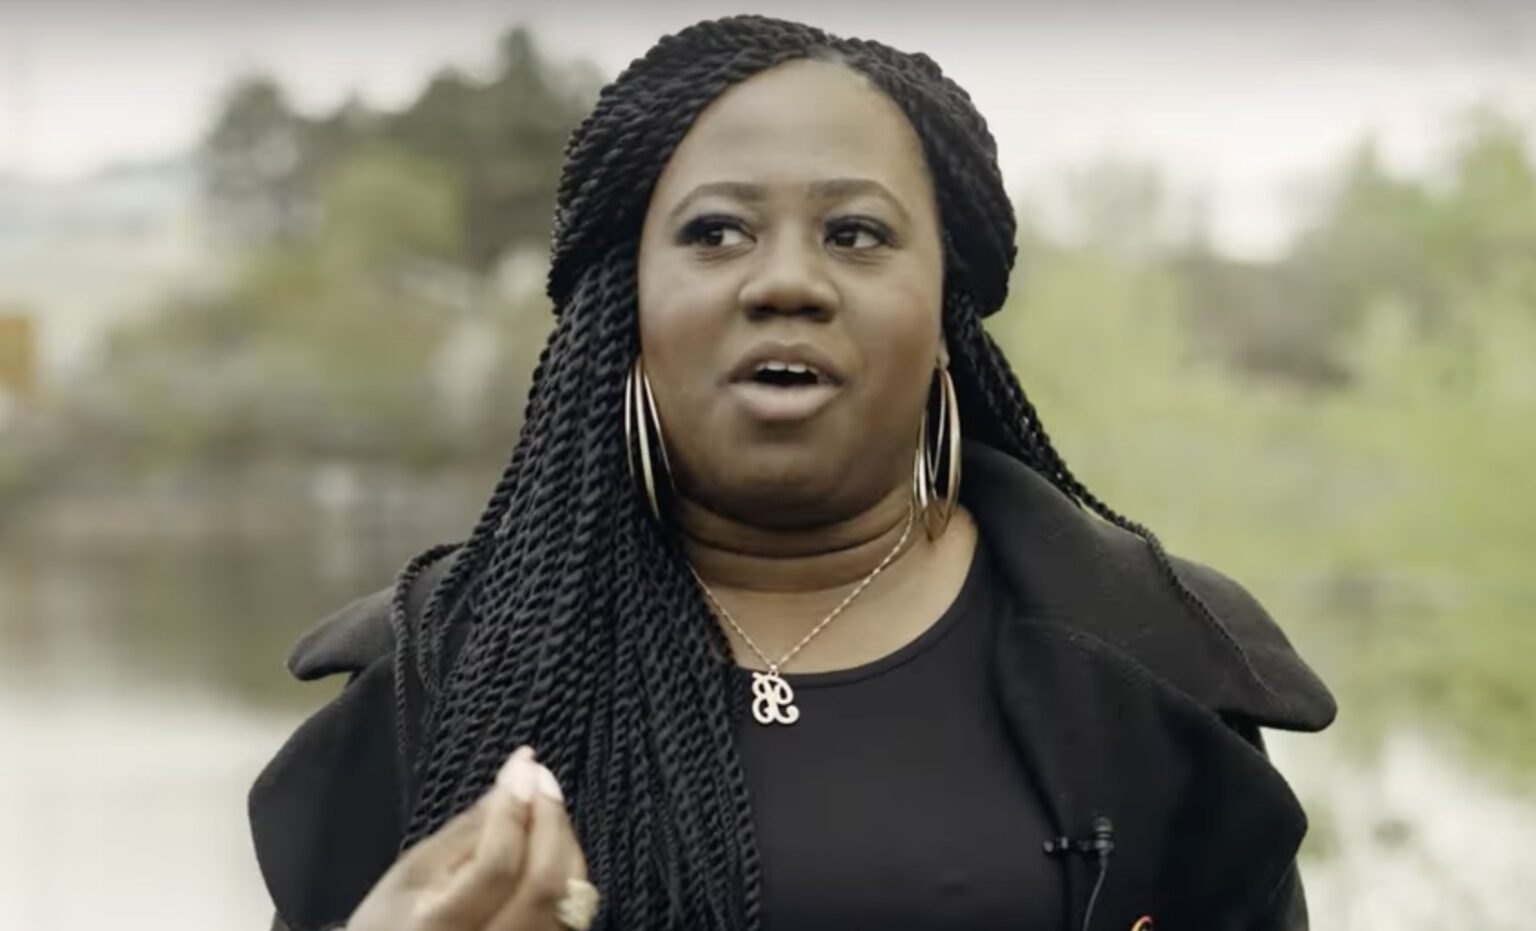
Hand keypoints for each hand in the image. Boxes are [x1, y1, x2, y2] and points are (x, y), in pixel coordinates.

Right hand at [347, 746, 592, 930]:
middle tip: (540, 774)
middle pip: (543, 883)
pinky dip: (569, 865)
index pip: (495, 866)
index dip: (513, 811)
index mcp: (441, 928)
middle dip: (549, 818)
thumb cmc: (395, 918)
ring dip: (563, 837)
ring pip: (568, 894)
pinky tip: (552, 838)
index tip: (521, 763)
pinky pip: (573, 906)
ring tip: (544, 800)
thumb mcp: (412, 872)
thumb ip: (465, 831)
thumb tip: (512, 784)